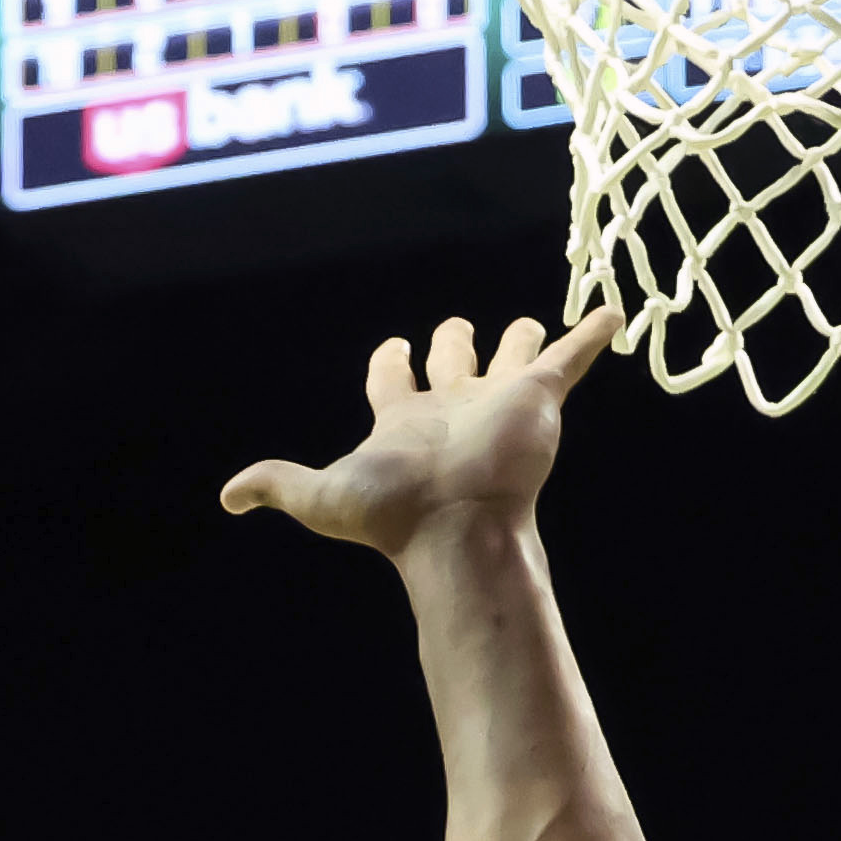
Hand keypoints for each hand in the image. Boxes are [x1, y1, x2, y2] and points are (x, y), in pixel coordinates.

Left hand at [219, 307, 619, 556]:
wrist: (458, 528)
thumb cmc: (396, 513)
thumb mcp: (323, 495)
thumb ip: (279, 485)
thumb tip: (228, 497)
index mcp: (405, 421)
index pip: (393, 379)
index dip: (391, 361)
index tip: (393, 346)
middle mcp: (454, 407)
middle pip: (455, 359)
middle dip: (454, 343)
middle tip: (456, 330)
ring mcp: (500, 401)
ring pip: (514, 354)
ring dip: (523, 339)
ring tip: (536, 328)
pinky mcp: (540, 399)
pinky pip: (572, 357)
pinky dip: (592, 334)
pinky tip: (612, 312)